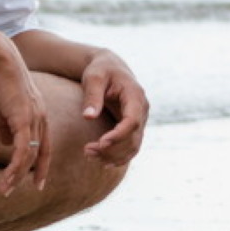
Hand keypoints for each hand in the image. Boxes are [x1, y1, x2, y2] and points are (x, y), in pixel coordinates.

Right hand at [0, 56, 48, 194]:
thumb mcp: (4, 105)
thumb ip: (7, 124)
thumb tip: (7, 144)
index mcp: (39, 114)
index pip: (45, 144)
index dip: (41, 163)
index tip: (38, 180)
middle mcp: (41, 118)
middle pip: (41, 152)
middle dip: (34, 173)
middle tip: (28, 190)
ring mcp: (33, 118)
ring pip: (29, 154)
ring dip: (16, 174)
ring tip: (5, 189)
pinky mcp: (22, 118)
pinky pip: (21, 148)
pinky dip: (15, 165)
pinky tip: (7, 177)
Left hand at [78, 50, 148, 166]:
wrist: (109, 67)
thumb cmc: (100, 70)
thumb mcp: (93, 78)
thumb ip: (92, 96)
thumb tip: (88, 117)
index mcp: (135, 96)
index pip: (133, 121)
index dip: (119, 135)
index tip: (101, 143)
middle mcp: (142, 110)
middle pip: (133, 137)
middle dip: (112, 148)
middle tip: (87, 150)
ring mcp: (140, 120)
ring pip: (133, 146)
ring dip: (113, 155)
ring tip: (89, 155)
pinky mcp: (133, 127)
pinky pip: (131, 146)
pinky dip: (119, 156)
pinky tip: (103, 162)